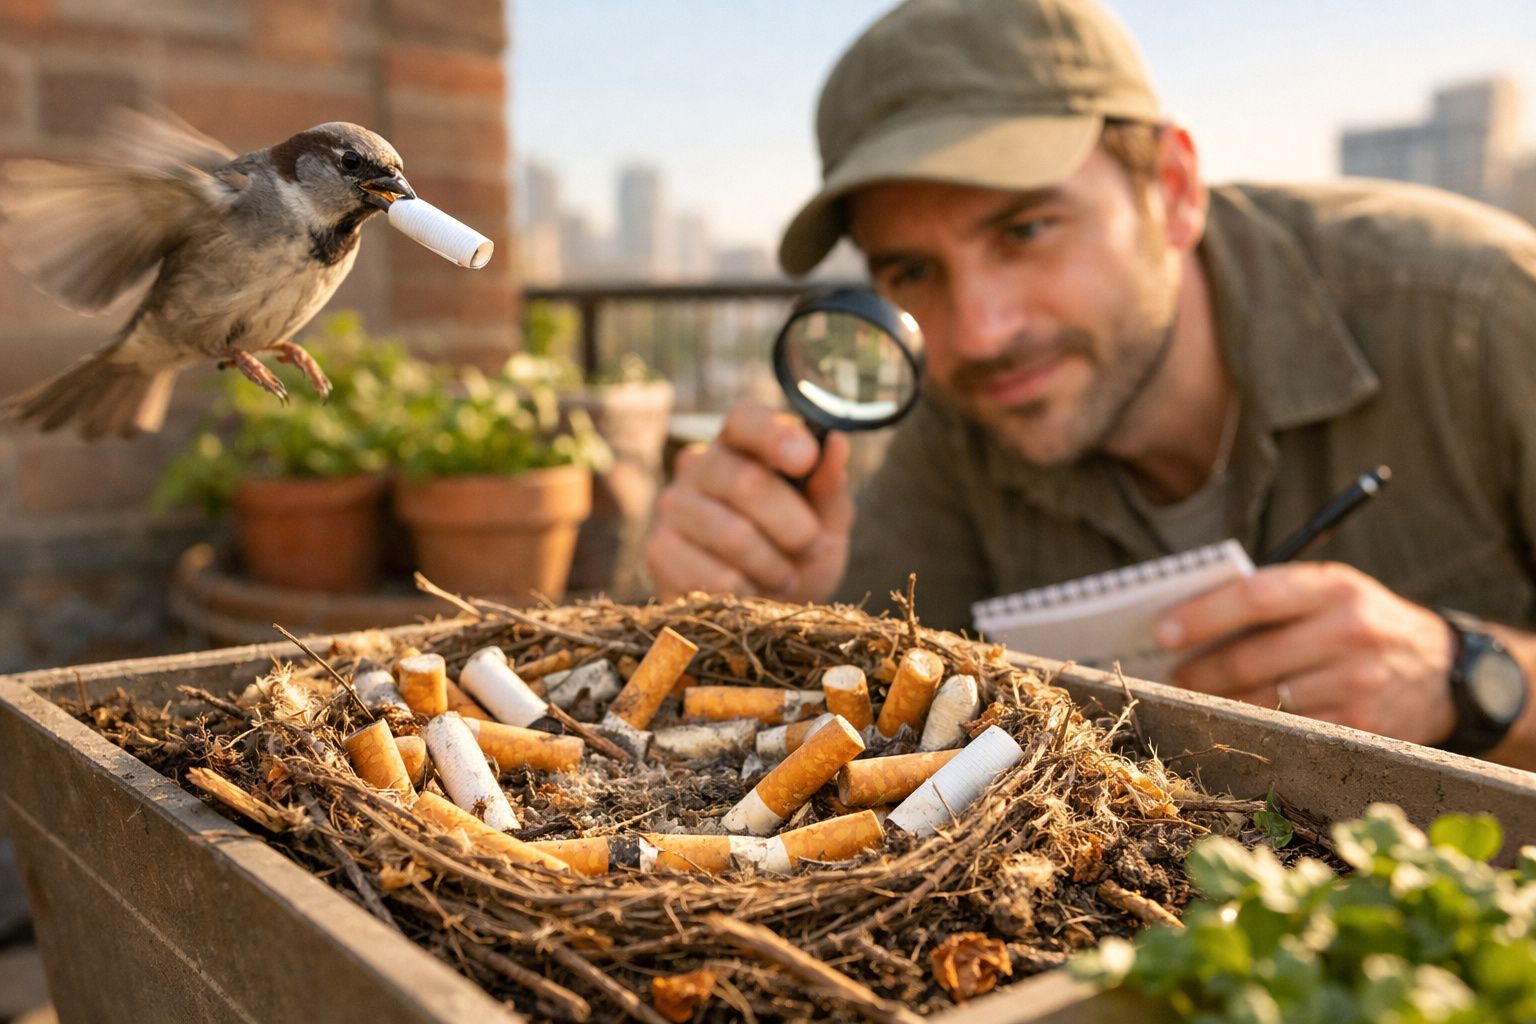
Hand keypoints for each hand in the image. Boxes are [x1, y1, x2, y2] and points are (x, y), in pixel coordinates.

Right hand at [644, 402, 854, 601]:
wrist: (765, 614)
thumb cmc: (798, 555)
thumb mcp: (827, 521)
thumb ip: (829, 484)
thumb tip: (836, 441)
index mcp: (741, 444)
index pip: (746, 420)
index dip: (776, 435)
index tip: (807, 459)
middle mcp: (698, 465)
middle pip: (747, 482)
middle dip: (794, 526)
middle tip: (809, 547)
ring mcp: (672, 506)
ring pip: (733, 535)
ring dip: (773, 566)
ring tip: (782, 576)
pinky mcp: (658, 550)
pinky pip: (713, 576)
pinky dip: (746, 593)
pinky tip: (748, 593)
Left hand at [1156, 561, 1457, 745]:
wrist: (1445, 671)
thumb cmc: (1362, 623)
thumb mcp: (1330, 592)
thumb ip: (1271, 599)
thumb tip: (1186, 624)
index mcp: (1334, 587)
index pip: (1255, 597)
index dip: (1202, 616)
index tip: (1162, 632)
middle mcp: (1349, 631)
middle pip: (1251, 659)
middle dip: (1198, 672)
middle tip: (1171, 676)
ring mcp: (1358, 683)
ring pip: (1263, 702)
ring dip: (1218, 704)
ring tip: (1195, 699)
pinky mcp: (1363, 727)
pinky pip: (1288, 731)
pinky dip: (1253, 728)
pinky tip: (1233, 722)